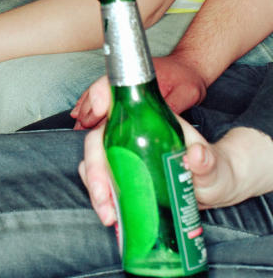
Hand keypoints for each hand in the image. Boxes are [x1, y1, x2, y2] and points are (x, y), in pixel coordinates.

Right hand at [71, 55, 207, 129]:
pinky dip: (89, 106)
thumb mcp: (186, 93)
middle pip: (99, 90)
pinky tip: (82, 117)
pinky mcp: (122, 90)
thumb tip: (162, 122)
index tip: (96, 111)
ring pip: (96, 93)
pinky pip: (100, 97)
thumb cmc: (187, 78)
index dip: (101, 96)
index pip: (113, 82)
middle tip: (81, 126)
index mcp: (138, 75)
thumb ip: (174, 105)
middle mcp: (125, 77)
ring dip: (86, 109)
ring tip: (78, 126)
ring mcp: (122, 83)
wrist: (188, 67)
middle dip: (88, 108)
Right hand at [78, 77, 271, 220]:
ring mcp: (122, 154)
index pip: (118, 96)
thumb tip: (197, 155)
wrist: (214, 187)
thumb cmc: (214, 168)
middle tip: (104, 194)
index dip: (100, 94)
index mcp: (149, 117)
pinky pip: (100, 180)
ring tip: (108, 213)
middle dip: (95, 166)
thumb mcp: (213, 163)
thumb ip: (207, 159)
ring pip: (94, 161)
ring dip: (94, 186)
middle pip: (97, 138)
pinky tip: (111, 214)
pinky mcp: (121, 175)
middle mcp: (129, 132)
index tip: (98, 109)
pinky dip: (100, 197)